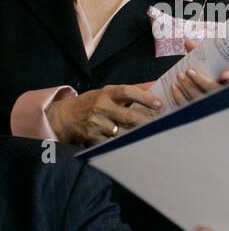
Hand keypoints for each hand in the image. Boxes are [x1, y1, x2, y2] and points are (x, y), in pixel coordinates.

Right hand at [46, 84, 161, 146]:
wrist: (65, 117)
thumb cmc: (92, 102)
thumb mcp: (107, 92)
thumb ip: (129, 91)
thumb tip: (154, 85)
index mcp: (107, 94)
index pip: (128, 92)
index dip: (145, 97)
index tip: (159, 104)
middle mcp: (101, 107)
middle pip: (129, 117)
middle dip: (146, 123)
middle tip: (161, 126)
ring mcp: (97, 124)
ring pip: (124, 133)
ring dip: (137, 136)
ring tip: (150, 136)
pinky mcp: (94, 138)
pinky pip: (114, 144)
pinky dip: (125, 145)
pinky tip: (133, 144)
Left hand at [168, 39, 228, 105]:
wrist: (205, 96)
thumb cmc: (209, 79)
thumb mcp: (212, 68)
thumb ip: (201, 55)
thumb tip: (188, 42)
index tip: (224, 74)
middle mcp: (221, 96)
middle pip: (213, 90)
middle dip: (201, 81)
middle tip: (189, 71)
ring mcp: (209, 105)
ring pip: (199, 99)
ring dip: (188, 87)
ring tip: (180, 76)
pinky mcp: (196, 110)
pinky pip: (188, 106)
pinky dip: (179, 96)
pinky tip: (174, 88)